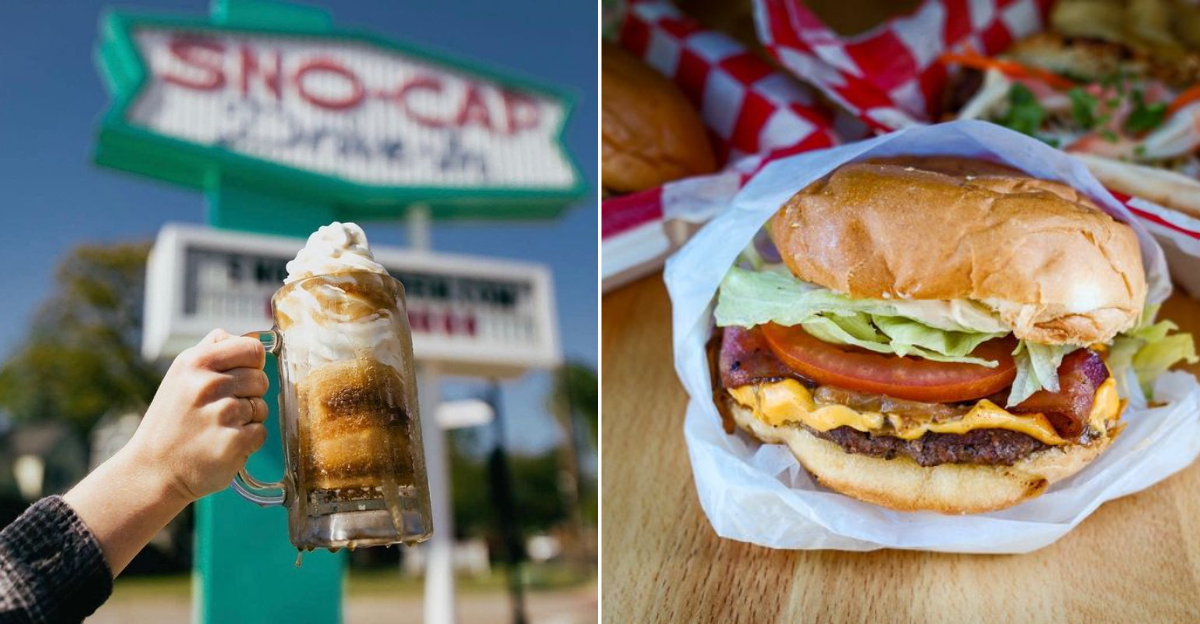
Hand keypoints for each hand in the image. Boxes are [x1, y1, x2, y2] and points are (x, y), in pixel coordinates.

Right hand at [126, 329, 269, 503]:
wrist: (152, 471)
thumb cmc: (170, 422)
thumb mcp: (179, 377)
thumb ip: (209, 351)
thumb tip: (236, 335)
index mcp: (195, 363)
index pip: (252, 350)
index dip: (252, 365)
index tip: (239, 378)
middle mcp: (208, 385)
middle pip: (260, 379)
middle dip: (249, 394)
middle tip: (221, 410)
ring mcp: (221, 414)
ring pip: (261, 407)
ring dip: (247, 419)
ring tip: (218, 428)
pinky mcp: (232, 442)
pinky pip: (260, 432)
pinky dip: (248, 441)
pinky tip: (223, 444)